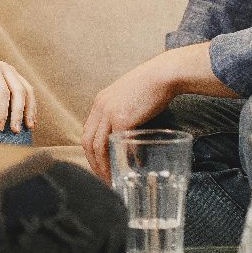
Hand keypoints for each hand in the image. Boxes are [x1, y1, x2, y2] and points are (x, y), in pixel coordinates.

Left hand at [0, 40, 34, 133]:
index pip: (2, 91)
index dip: (3, 110)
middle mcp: (6, 68)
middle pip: (19, 91)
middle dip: (19, 113)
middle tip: (15, 131)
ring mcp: (12, 71)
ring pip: (27, 90)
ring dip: (30, 109)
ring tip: (28, 127)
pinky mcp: (15, 75)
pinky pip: (27, 89)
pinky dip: (31, 104)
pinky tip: (30, 118)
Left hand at [81, 60, 175, 178]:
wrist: (163, 74)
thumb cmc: (152, 85)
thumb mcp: (129, 97)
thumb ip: (123, 114)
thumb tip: (127, 136)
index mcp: (100, 102)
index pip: (88, 132)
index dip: (91, 151)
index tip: (99, 164)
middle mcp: (100, 107)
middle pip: (88, 142)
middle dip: (94, 163)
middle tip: (104, 178)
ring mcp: (109, 112)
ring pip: (99, 146)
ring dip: (105, 165)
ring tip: (114, 178)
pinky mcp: (122, 118)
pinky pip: (120, 144)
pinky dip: (126, 158)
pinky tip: (135, 165)